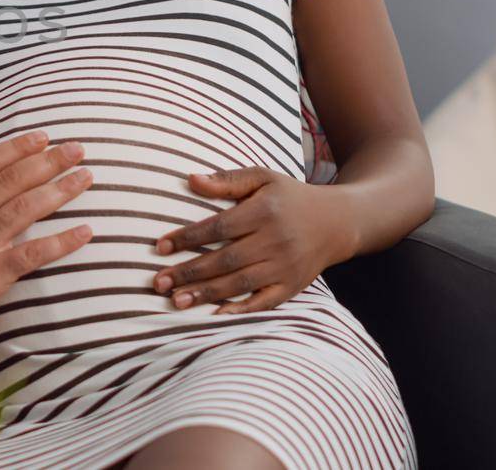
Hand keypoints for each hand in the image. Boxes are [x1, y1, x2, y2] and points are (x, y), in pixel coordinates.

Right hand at [0, 131, 91, 353]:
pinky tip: (86, 231)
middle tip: (75, 149)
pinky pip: (33, 254)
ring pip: (25, 209)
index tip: (40, 138)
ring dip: (58, 190)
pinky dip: (61, 242)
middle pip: (11, 181)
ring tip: (85, 178)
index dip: (14, 149)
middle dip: (46, 161)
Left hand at [151, 167, 357, 314]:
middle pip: (225, 260)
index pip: (218, 227)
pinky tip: (214, 316)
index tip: (160, 248)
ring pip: (240, 283)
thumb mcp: (263, 178)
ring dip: (206, 294)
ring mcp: (286, 267)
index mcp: (265, 211)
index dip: (188, 238)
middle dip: (189, 272)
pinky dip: (240, 311)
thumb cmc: (290, 197)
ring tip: (176, 301)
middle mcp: (276, 241)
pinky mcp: (293, 286)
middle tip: (158, 283)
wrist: (337, 221)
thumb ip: (227, 181)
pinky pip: (264, 303)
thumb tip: (190, 180)